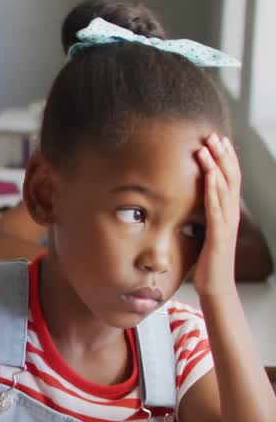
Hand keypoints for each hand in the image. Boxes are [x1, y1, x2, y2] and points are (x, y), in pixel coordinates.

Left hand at [194, 134, 241, 294]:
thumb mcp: (203, 232)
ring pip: (224, 189)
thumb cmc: (207, 261)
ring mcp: (226, 224)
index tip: (216, 141)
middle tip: (212, 135)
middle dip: (222, 156)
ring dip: (216, 166)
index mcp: (227, 213)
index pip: (229, 180)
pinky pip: (216, 208)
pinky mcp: (218, 235)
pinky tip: (208, 175)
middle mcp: (230, 215)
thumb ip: (201, 216)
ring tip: (207, 148)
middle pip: (230, 178)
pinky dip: (213, 190)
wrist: (215, 286)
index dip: (224, 160)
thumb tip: (190, 202)